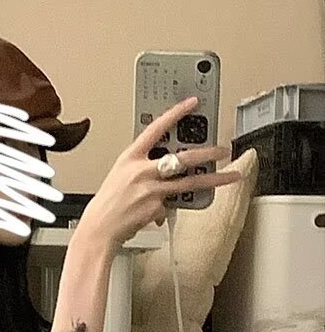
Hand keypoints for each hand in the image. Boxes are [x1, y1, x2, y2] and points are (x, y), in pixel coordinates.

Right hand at [77, 97, 241, 252]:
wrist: (98, 229)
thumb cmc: (107, 203)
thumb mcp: (121, 175)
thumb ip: (143, 167)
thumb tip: (167, 166)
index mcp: (130, 157)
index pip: (157, 128)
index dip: (176, 113)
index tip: (193, 102)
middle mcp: (142, 171)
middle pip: (182, 158)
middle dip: (207, 153)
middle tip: (223, 150)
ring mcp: (151, 190)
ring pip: (189, 183)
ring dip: (214, 179)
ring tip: (231, 176)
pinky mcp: (156, 208)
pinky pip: (170, 205)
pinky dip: (166, 209)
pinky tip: (153, 213)